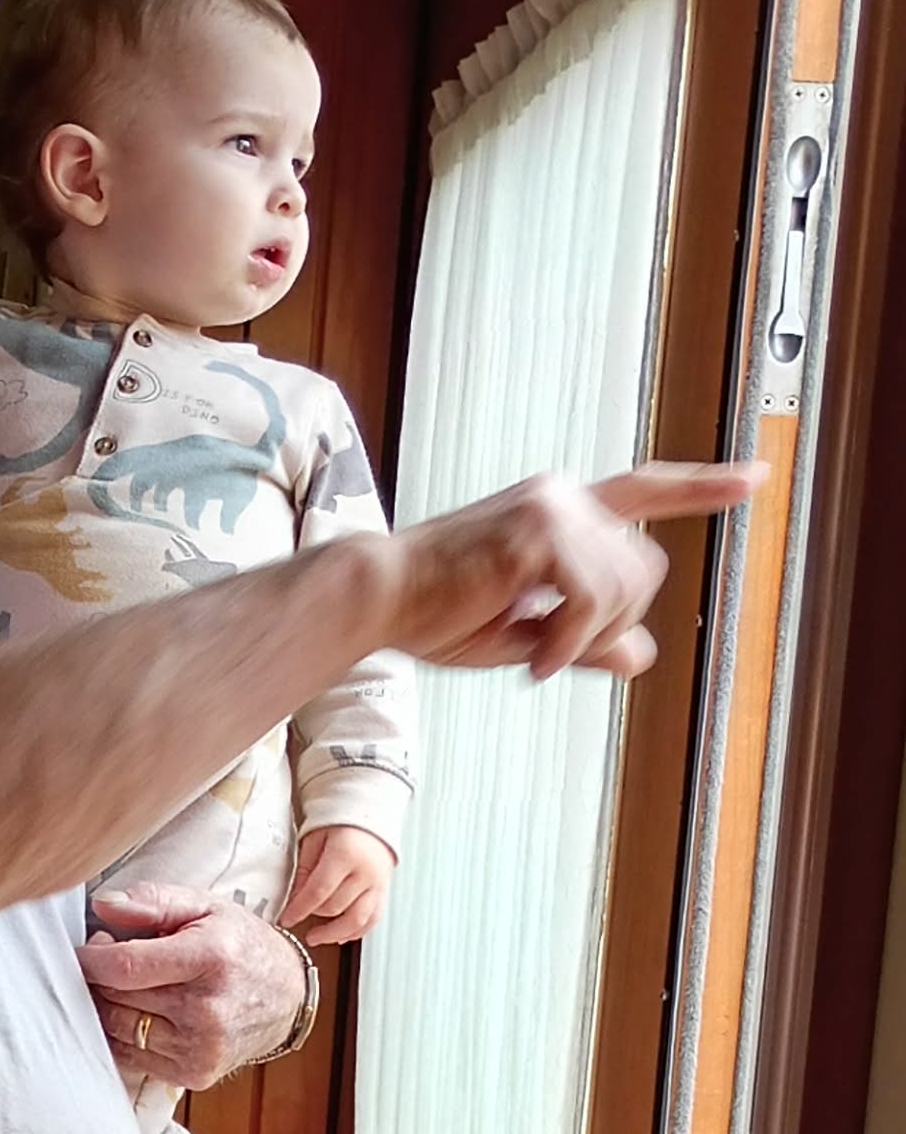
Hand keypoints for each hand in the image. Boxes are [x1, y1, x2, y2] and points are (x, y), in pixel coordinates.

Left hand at [78, 882, 311, 1087]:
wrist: (288, 997)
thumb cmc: (241, 945)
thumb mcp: (205, 906)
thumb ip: (152, 901)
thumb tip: (103, 905)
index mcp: (210, 958)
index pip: (125, 967)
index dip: (90, 959)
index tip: (81, 950)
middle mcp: (206, 1009)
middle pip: (116, 998)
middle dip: (97, 978)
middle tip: (105, 957)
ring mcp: (201, 1048)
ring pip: (118, 1028)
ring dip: (106, 1005)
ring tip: (124, 982)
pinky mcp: (195, 1073)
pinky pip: (132, 1055)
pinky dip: (122, 1033)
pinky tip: (136, 1010)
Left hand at [282, 825, 394, 941]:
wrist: (371, 813)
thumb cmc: (340, 822)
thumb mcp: (315, 838)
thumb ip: (305, 869)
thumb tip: (295, 898)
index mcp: (346, 855)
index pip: (319, 891)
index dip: (300, 909)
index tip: (286, 919)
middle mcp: (366, 872)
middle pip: (336, 906)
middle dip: (313, 915)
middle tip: (297, 916)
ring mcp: (379, 884)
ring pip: (357, 920)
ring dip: (334, 933)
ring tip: (316, 937)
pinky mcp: (385, 891)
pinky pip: (373, 919)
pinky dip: (357, 932)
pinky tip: (340, 936)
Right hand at [383, 463, 765, 680]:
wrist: (377, 598)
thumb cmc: (433, 614)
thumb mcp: (521, 635)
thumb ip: (583, 639)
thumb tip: (640, 655)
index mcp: (556, 511)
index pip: (644, 491)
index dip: (703, 488)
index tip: (756, 478)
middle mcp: (562, 496)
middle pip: (644, 570)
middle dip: (609, 623)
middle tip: (547, 650)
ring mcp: (552, 507)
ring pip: (626, 589)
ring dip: (584, 637)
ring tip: (531, 653)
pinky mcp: (539, 530)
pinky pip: (593, 602)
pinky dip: (567, 642)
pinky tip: (529, 654)